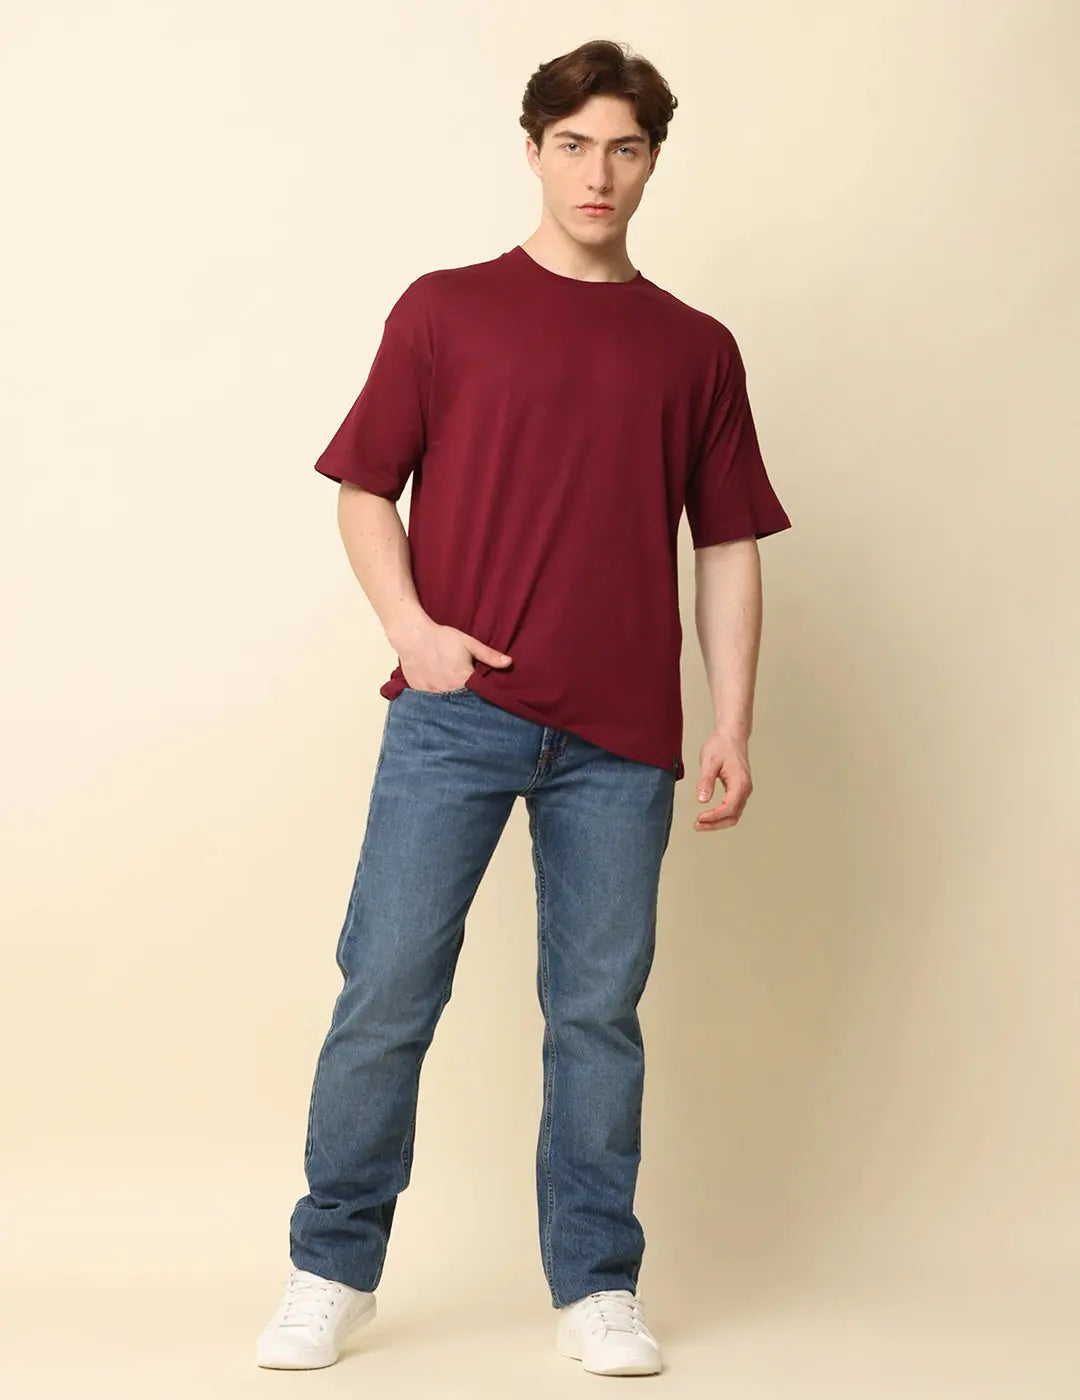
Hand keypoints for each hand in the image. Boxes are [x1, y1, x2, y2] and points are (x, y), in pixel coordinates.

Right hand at [396, 619, 512, 692]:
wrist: (412, 635)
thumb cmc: (441, 637)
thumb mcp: (468, 643)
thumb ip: (489, 656)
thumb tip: (509, 663)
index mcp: (462, 679)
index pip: (478, 696)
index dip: (482, 697)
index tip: (486, 699)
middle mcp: (447, 689)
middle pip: (462, 702)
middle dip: (467, 702)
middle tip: (470, 700)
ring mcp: (431, 691)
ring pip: (445, 703)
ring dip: (451, 701)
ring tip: (455, 697)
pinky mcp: (419, 691)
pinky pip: (430, 700)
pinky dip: (436, 698)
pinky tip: (439, 693)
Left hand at [694, 729, 751, 831]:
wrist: (732, 736)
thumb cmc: (722, 746)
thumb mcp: (709, 762)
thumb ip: (706, 781)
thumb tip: (702, 800)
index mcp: (739, 783)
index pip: (728, 808)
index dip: (713, 817)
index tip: (699, 818)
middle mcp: (745, 789)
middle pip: (733, 816)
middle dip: (715, 824)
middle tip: (697, 826)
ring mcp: (744, 790)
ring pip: (734, 815)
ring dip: (718, 823)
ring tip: (701, 824)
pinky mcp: (740, 789)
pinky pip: (734, 808)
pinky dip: (722, 816)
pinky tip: (710, 816)